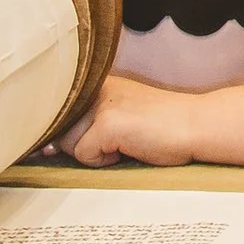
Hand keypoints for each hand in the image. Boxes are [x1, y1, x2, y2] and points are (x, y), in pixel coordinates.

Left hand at [68, 73, 198, 168]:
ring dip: (94, 152)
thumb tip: (47, 147)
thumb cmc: (162, 127)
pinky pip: (85, 155)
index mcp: (99, 82)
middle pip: (61, 130)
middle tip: (120, 140)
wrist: (197, 125)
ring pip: (69, 143)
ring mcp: (103, 104)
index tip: (81, 139)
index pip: (59, 110)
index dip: (65, 131)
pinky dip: (104, 160)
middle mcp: (97, 87)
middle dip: (83, 144)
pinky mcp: (109, 123)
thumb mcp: (121, 117)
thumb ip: (86, 126)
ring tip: (126, 143)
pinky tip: (129, 148)